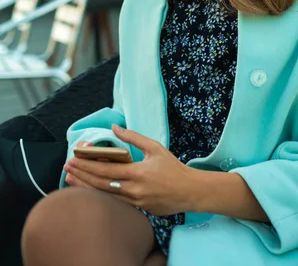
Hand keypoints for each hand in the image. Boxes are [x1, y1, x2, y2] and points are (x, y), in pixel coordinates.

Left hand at [63, 125, 197, 215]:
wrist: (189, 192)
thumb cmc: (173, 167)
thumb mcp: (155, 147)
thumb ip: (133, 138)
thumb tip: (115, 127)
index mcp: (137, 173)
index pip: (105, 169)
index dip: (87, 165)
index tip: (74, 158)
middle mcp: (133, 190)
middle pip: (100, 184)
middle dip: (81, 176)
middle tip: (67, 168)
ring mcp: (134, 203)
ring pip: (104, 196)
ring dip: (86, 188)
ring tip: (71, 181)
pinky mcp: (138, 210)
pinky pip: (115, 202)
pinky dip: (101, 196)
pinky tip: (91, 191)